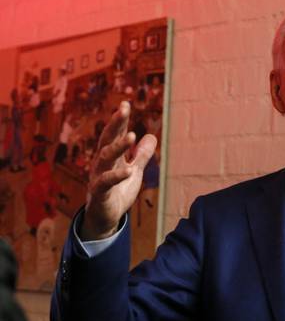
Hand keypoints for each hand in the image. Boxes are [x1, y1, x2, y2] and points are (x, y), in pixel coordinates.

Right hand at [81, 101, 156, 240]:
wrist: (106, 217)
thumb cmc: (118, 191)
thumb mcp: (134, 170)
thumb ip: (141, 155)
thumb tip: (151, 136)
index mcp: (110, 156)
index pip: (114, 134)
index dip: (119, 120)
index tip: (125, 104)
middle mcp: (102, 162)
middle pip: (107, 139)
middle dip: (115, 123)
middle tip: (124, 109)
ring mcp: (99, 176)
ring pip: (105, 157)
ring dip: (118, 146)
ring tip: (131, 135)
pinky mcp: (99, 192)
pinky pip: (106, 182)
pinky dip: (117, 176)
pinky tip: (129, 171)